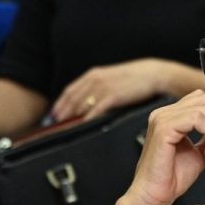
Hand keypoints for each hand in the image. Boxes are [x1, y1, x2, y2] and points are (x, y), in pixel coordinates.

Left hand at [52, 59, 166, 122]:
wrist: (153, 75)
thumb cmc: (134, 79)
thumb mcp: (112, 78)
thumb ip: (98, 88)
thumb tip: (87, 103)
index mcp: (93, 75)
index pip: (69, 91)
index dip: (59, 104)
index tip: (52, 116)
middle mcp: (95, 80)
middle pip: (71, 99)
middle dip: (61, 114)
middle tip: (53, 127)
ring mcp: (103, 88)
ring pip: (80, 105)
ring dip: (71, 118)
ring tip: (64, 130)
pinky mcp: (113, 96)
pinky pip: (95, 110)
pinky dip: (86, 119)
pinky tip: (81, 127)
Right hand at [125, 91, 204, 204]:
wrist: (155, 195)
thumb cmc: (173, 177)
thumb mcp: (198, 151)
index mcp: (170, 115)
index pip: (202, 99)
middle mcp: (163, 113)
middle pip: (204, 99)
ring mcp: (161, 119)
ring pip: (203, 107)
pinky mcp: (163, 129)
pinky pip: (196, 118)